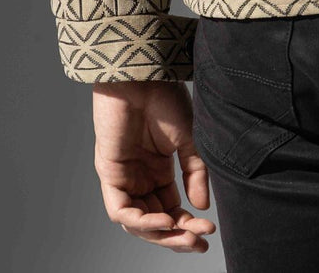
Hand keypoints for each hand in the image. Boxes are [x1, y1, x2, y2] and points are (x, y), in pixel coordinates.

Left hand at [92, 80, 216, 252]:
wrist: (144, 75)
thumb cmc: (164, 97)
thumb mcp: (189, 139)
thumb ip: (195, 172)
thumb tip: (201, 207)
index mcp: (159, 170)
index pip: (172, 209)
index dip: (189, 225)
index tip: (209, 231)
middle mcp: (140, 177)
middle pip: (155, 221)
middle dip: (176, 237)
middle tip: (199, 243)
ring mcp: (124, 177)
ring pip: (138, 222)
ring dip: (160, 233)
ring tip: (184, 234)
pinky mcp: (109, 173)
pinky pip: (121, 211)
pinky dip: (142, 221)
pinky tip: (164, 221)